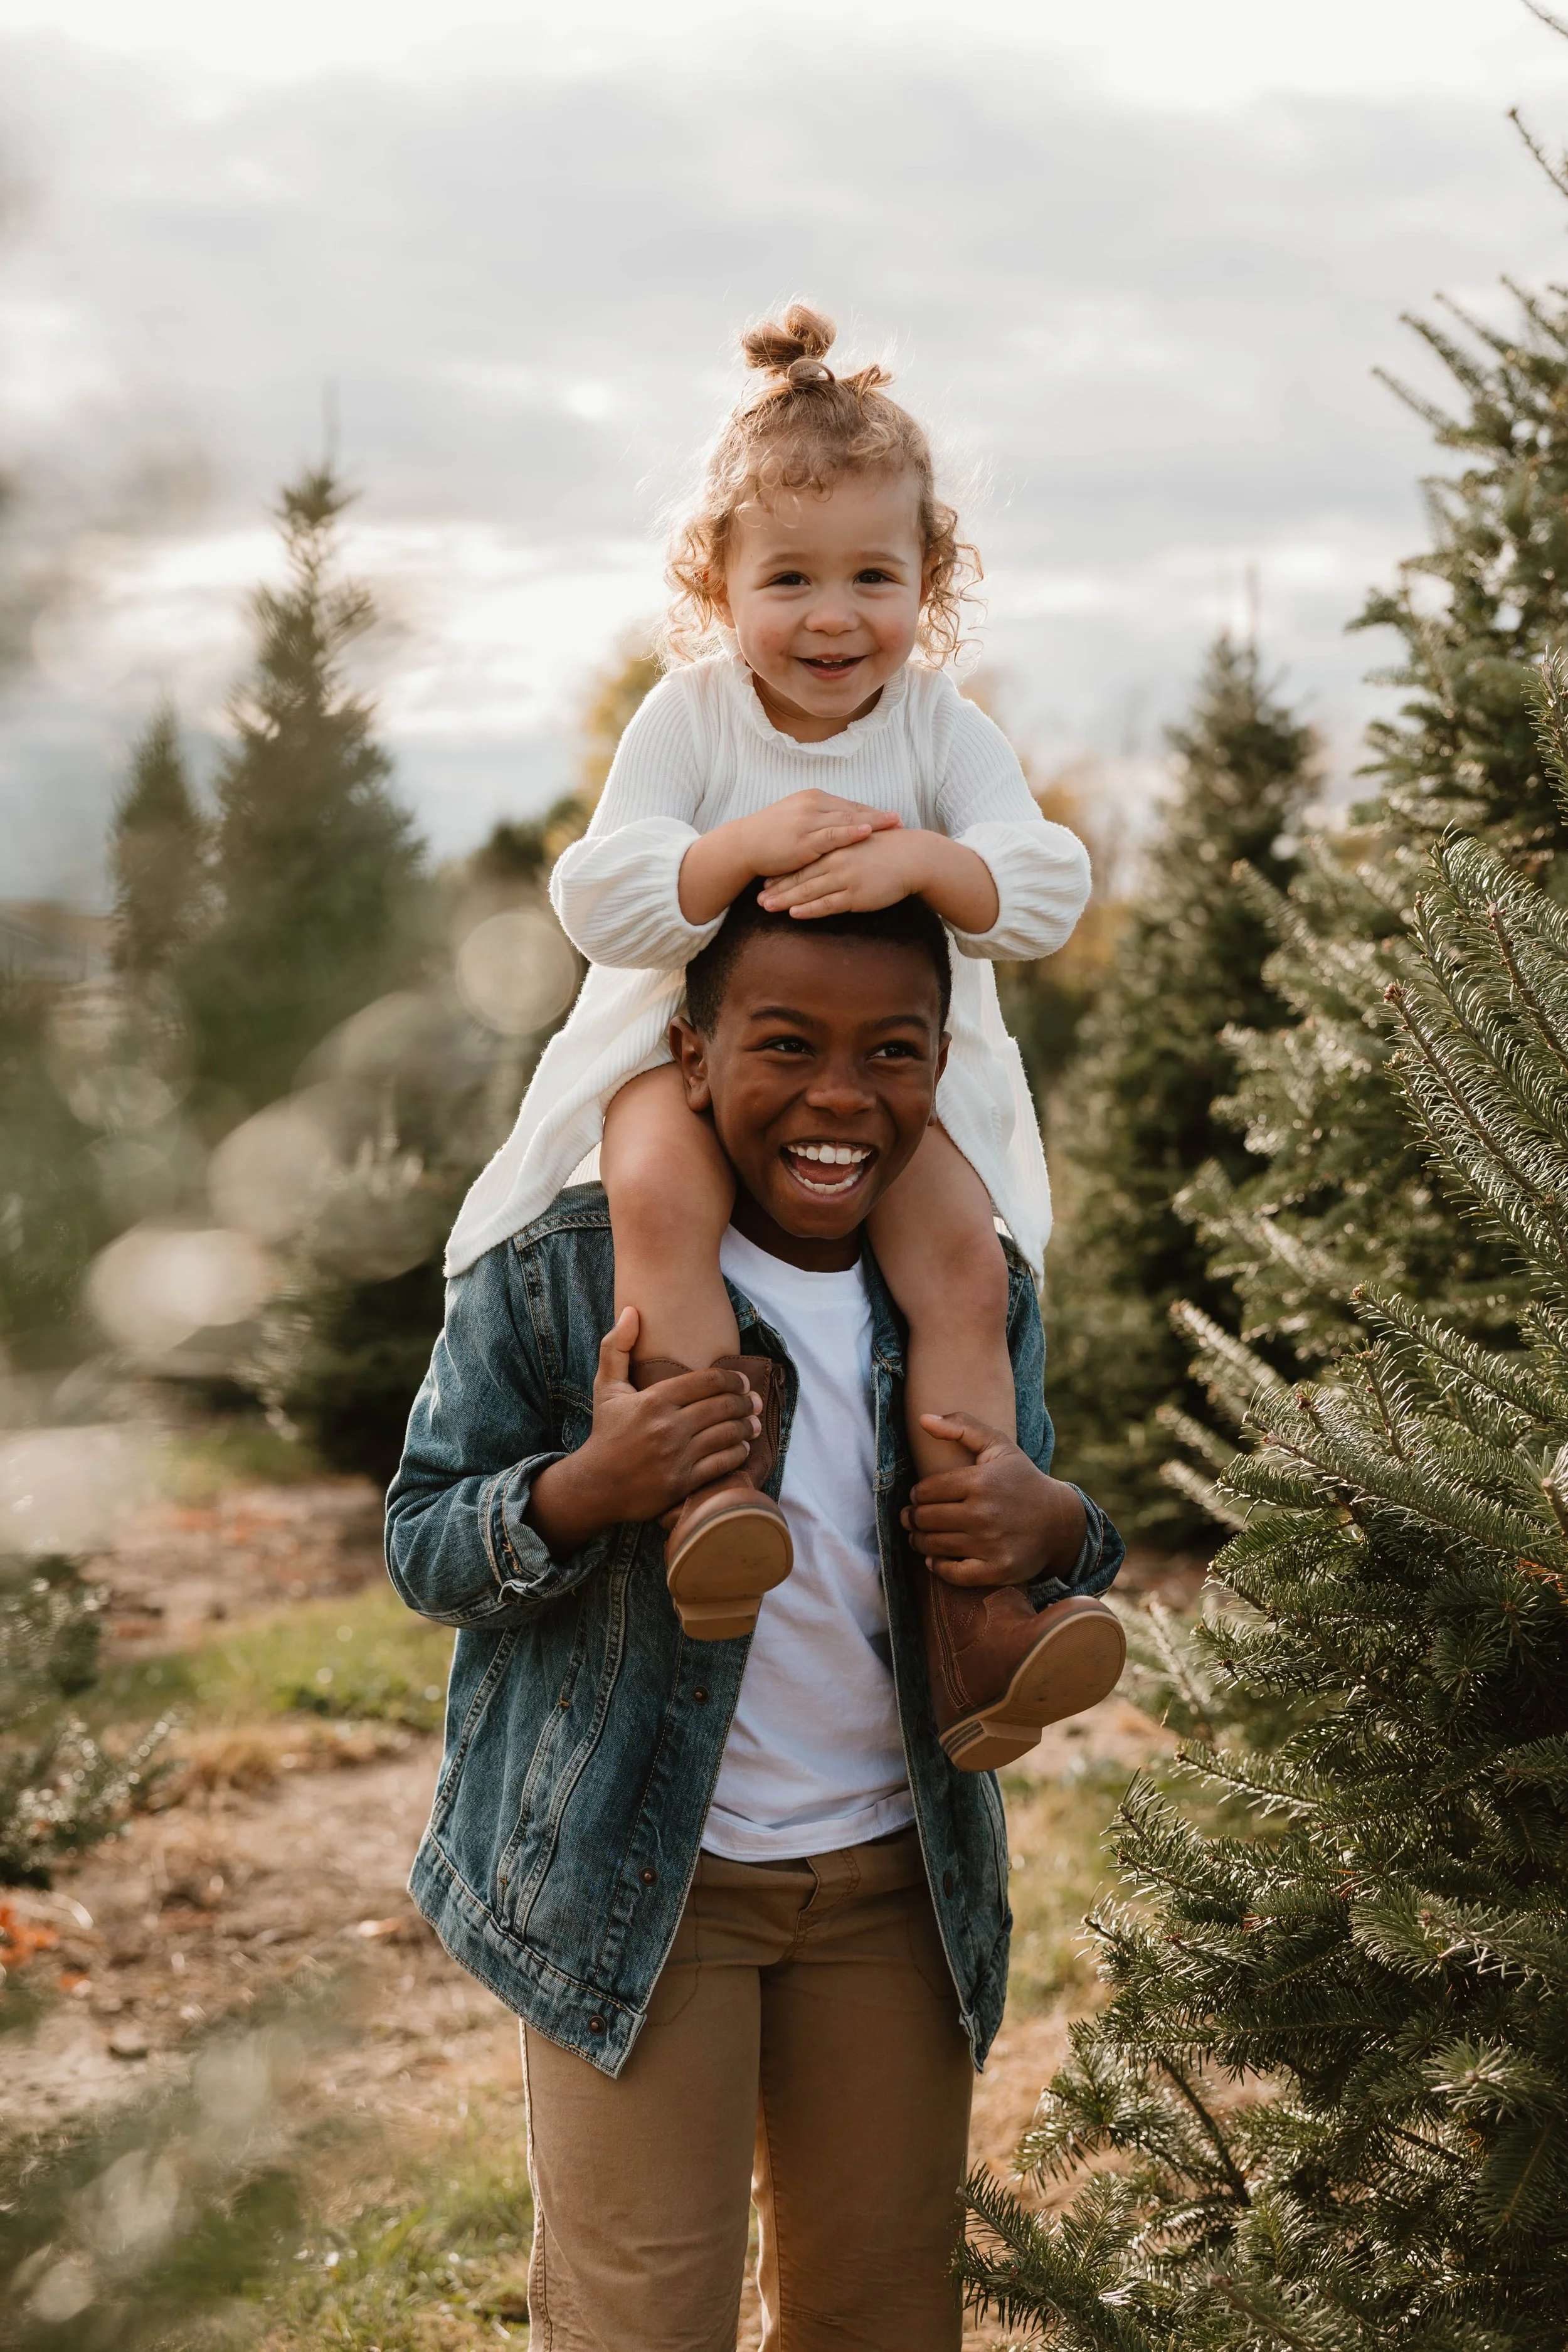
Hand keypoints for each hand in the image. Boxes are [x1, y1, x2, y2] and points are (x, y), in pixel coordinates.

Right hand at [524, 1307, 761, 1552]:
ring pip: (727, 1434)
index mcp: (655, 1400)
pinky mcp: (683, 1483)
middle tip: (754, 1401)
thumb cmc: (605, 1433)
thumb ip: (616, 1347)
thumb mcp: (605, 1387)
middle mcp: (668, 1427)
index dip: (733, 1378)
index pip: (709, 1381)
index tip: (742, 1381)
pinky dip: (738, 1453)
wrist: (595, 1486)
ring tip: (754, 1423)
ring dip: (747, 1427)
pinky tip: (742, 1448)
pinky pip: (722, 1464)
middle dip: (745, 1402)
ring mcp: (677, 1456)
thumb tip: (631, 1311)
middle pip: (723, 1406)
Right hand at [679, 792, 900, 924]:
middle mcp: (813, 804)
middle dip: (878, 816)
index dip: (871, 812)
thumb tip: (837, 830)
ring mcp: (808, 819)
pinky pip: (833, 833)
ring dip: (873, 821)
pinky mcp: (804, 837)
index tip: (890, 818)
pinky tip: (868, 831)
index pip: (848, 805)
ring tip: (895, 824)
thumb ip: (817, 822)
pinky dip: (852, 831)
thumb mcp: (796, 823)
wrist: (743, 845)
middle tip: (901, 820)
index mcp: (813, 799)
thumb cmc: (769, 837)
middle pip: (853, 809)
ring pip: (847, 818)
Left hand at [760, 827, 928, 917]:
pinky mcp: (856, 894)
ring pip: (809, 890)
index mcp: (835, 846)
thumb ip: (838, 850)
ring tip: (767, 908)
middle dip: (777, 888)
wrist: (911, 857)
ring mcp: (845, 877)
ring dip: (786, 900)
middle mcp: (836, 860)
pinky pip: (828, 903)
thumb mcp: (858, 844)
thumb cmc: (885, 851)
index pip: (803, 861)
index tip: (764, 881)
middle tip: (757, 898)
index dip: (783, 872)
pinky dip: (810, 908)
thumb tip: (823, 861)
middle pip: (800, 876)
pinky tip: (795, 913)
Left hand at [899, 1412, 1086, 1587]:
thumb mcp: (997, 1445)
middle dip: (913, 1519)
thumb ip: (961, 1426)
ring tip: (919, 1536)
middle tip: (912, 1518)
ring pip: (933, 1546)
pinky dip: (938, 1567)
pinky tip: (936, 1559)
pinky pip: (952, 1574)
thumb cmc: (1021, 1480)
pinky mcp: (997, 1570)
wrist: (1059, 1521)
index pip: (925, 1491)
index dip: (917, 1495)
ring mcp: (991, 1545)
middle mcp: (984, 1514)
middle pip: (925, 1519)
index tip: (920, 1497)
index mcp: (981, 1481)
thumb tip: (923, 1419)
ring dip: (919, 1541)